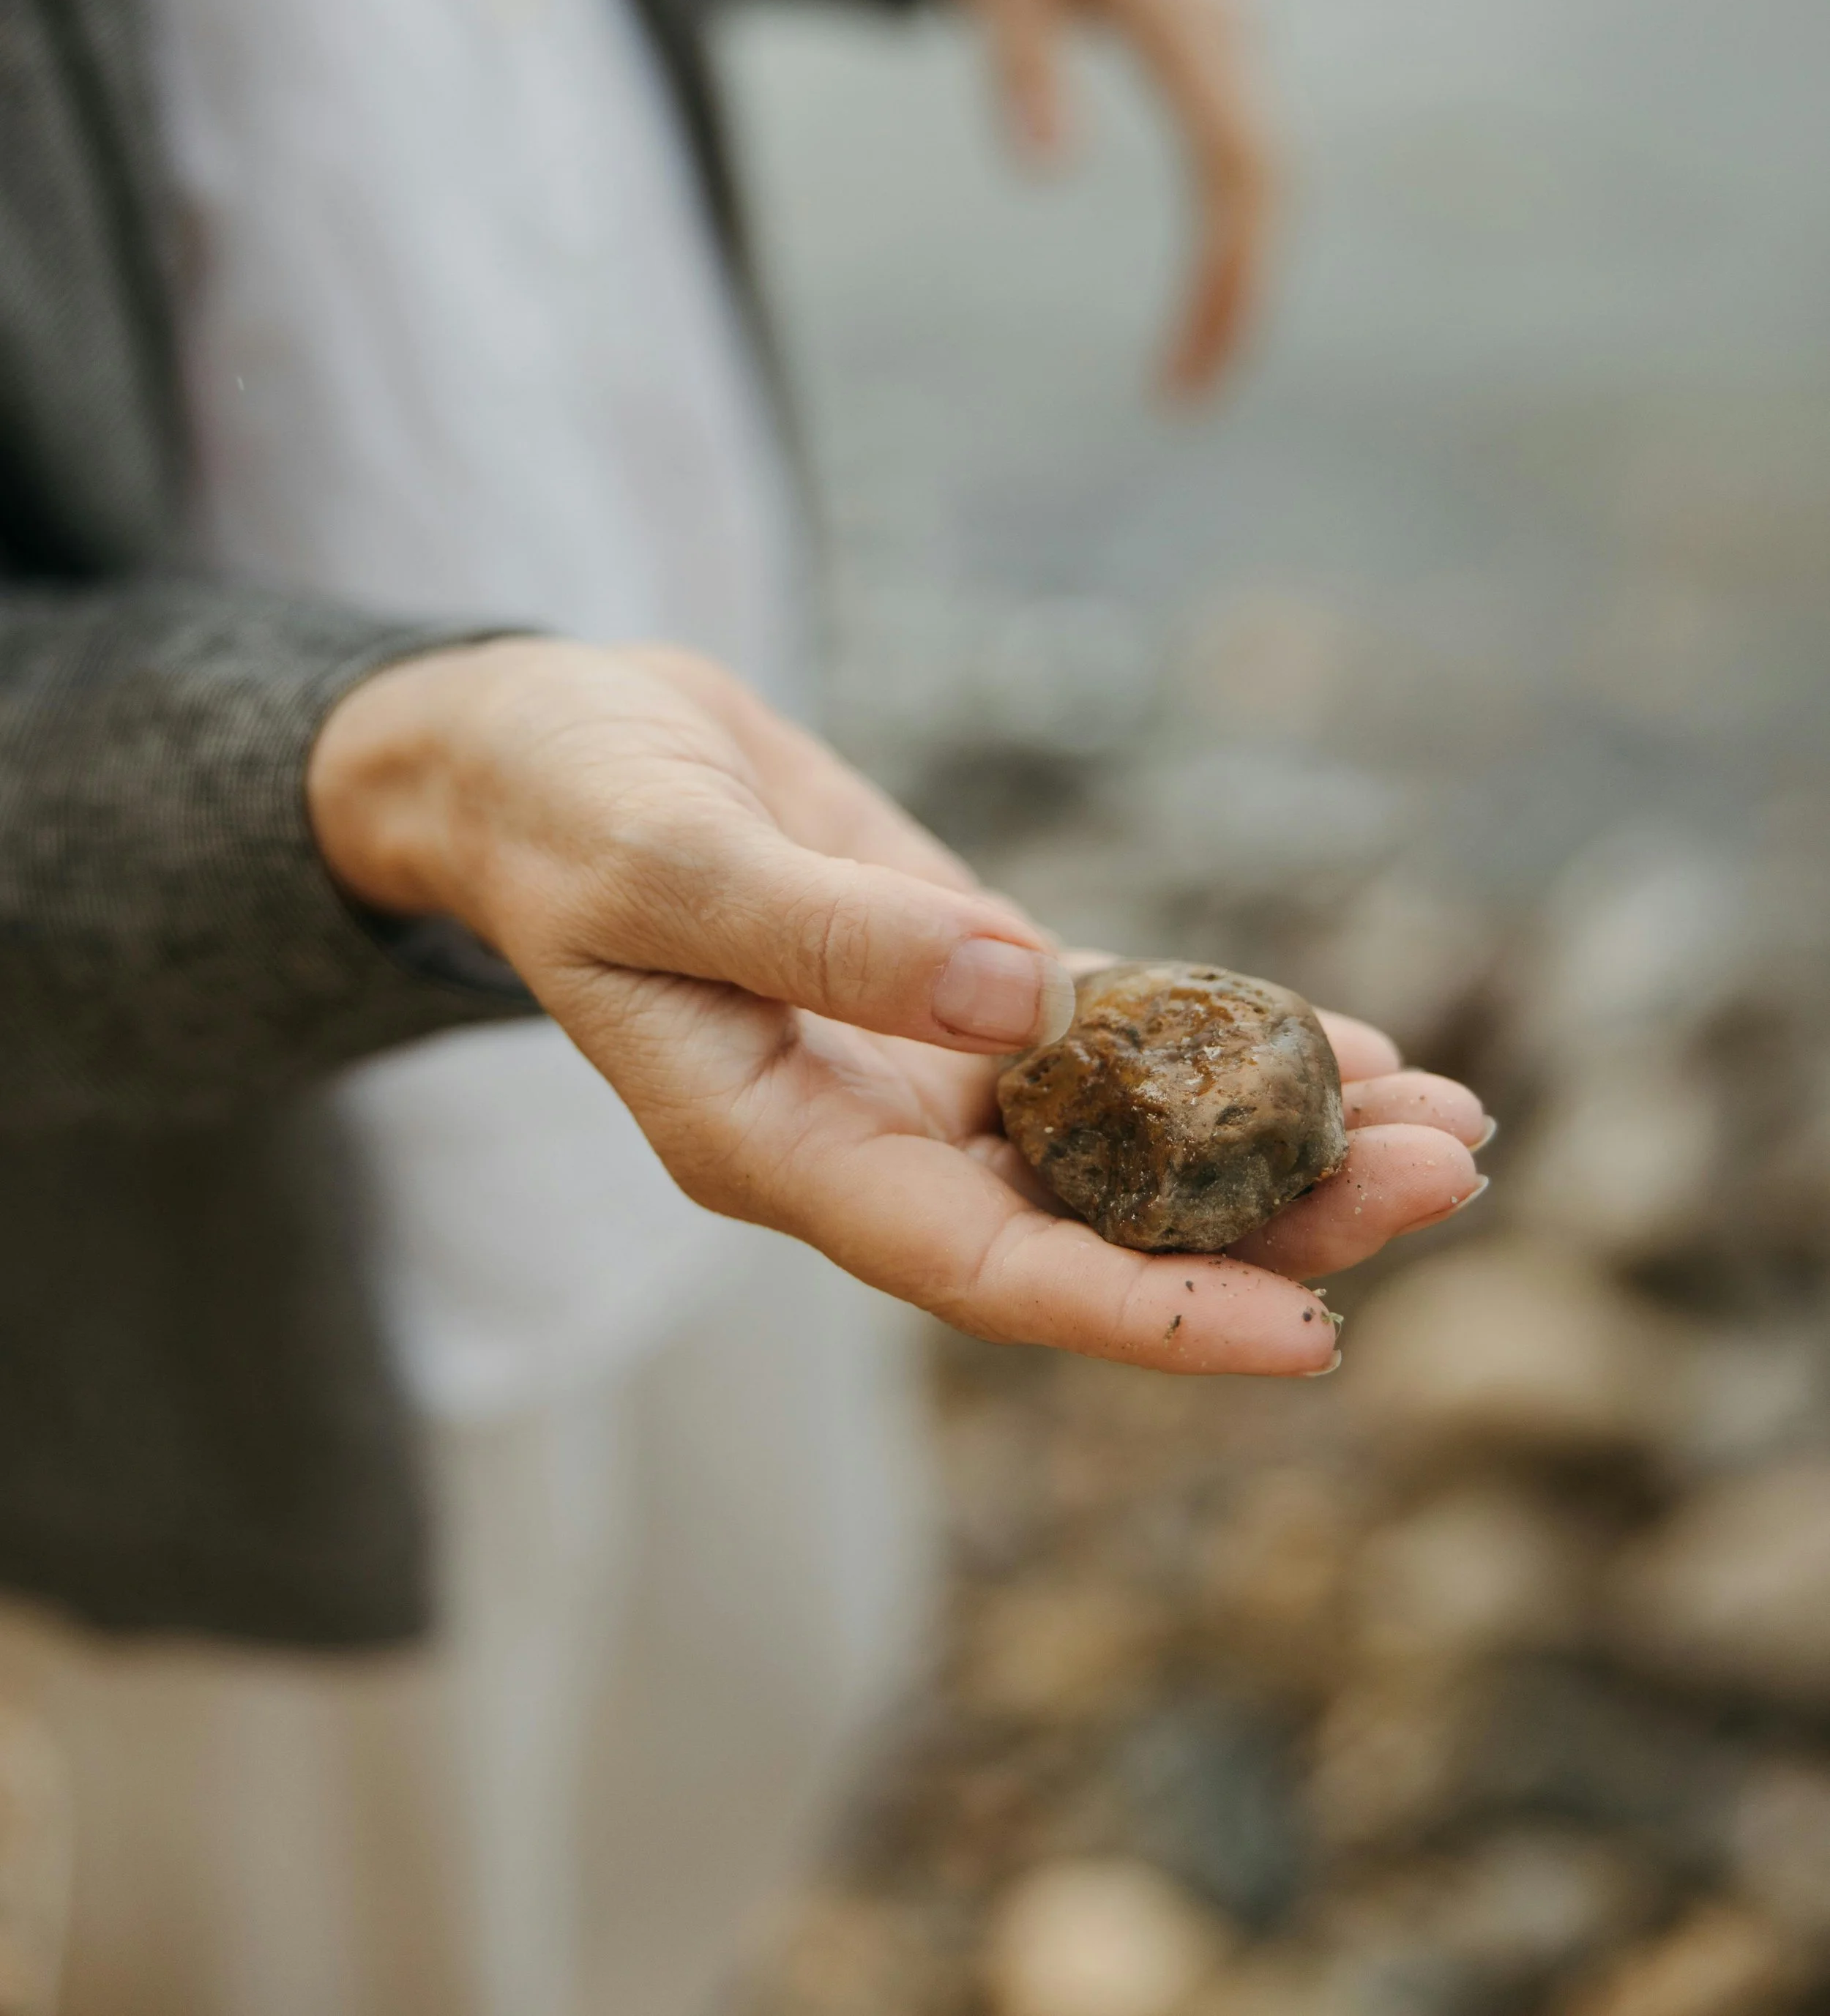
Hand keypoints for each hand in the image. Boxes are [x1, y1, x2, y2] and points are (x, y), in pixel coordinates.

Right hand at [308, 639, 1485, 1374]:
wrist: (543, 748)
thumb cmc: (563, 805)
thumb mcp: (664, 858)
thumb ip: (825, 933)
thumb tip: (1016, 999)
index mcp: (774, 1147)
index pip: (980, 1268)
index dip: (1144, 1308)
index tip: (1309, 1329)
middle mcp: (867, 1136)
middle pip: (1092, 1222)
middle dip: (1272, 1217)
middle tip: (1447, 1174)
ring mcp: (921, 1068)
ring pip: (1124, 1141)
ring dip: (1280, 1137)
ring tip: (1450, 1122)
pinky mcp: (960, 983)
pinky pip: (1113, 1035)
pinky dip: (1223, 1041)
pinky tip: (1347, 1042)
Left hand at [860, 0, 1272, 393]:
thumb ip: (1016, 54)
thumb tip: (1048, 176)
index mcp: (1177, 0)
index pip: (1239, 164)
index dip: (1229, 274)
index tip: (1191, 368)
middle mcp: (1218, 10)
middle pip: (1265, 177)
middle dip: (1238, 292)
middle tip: (1187, 396)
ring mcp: (1215, 14)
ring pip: (1256, 160)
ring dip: (1236, 263)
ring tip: (1189, 366)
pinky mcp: (1194, 22)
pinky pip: (1232, 137)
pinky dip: (1223, 217)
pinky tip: (1199, 281)